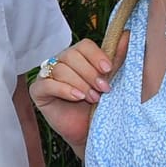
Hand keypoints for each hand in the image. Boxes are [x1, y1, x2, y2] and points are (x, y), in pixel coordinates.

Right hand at [29, 34, 127, 153]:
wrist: (90, 132)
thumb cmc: (100, 107)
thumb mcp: (110, 81)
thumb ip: (116, 58)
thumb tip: (127, 34)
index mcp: (79, 58)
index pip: (83, 45)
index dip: (96, 56)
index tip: (108, 70)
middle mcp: (61, 63)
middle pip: (71, 55)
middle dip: (89, 73)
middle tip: (103, 89)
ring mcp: (48, 76)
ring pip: (60, 69)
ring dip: (80, 83)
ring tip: (92, 98)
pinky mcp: (38, 91)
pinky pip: (47, 83)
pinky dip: (64, 89)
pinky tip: (77, 97)